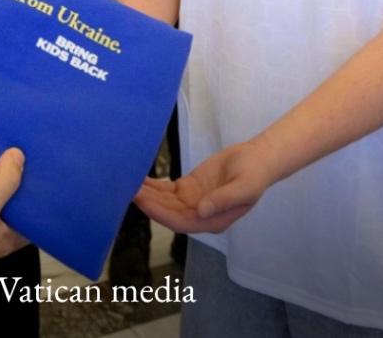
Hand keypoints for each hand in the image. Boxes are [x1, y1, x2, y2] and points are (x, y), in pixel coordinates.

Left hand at [134, 137, 282, 234]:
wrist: (256, 159)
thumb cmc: (254, 175)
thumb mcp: (244, 187)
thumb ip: (224, 200)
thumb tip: (202, 211)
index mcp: (212, 221)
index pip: (181, 223)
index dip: (161, 215)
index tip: (145, 203)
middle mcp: (198, 215)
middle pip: (168, 213)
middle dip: (148, 204)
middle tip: (127, 191)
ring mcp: (192, 202)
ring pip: (164, 202)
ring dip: (147, 195)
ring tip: (127, 183)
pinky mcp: (187, 188)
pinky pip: (166, 190)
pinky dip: (152, 186)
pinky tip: (138, 179)